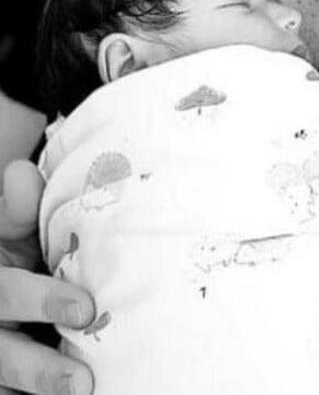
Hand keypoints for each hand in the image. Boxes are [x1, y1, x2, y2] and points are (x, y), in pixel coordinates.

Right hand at [0, 160, 93, 394]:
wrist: (9, 297)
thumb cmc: (19, 261)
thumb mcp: (12, 236)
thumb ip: (18, 210)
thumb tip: (21, 172)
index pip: (4, 293)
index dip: (40, 303)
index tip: (85, 308)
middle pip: (1, 354)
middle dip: (39, 368)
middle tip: (82, 381)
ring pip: (3, 383)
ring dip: (39, 390)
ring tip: (84, 393)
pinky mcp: (3, 385)